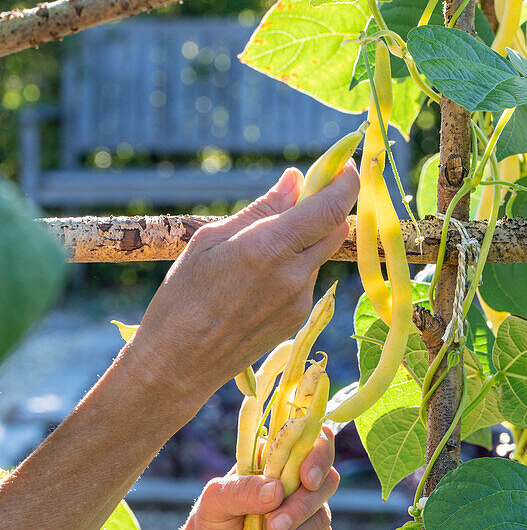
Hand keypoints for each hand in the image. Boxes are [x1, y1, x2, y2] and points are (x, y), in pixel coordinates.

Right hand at [124, 163, 358, 417]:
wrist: (178, 365)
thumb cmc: (182, 297)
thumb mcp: (210, 241)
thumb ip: (260, 210)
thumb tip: (293, 181)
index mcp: (268, 248)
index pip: (330, 208)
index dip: (344, 183)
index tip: (344, 165)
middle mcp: (293, 275)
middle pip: (336, 229)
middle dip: (329, 206)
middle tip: (306, 193)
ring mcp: (299, 300)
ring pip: (320, 254)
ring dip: (307, 238)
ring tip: (263, 244)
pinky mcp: (297, 318)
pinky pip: (307, 278)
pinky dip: (295, 265)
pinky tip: (258, 276)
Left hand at [176, 429, 337, 529]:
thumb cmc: (212, 522)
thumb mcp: (216, 499)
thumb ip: (242, 490)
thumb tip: (277, 490)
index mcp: (279, 462)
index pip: (315, 444)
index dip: (319, 457)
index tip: (306, 479)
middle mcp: (300, 485)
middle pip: (326, 483)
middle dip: (299, 509)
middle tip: (271, 527)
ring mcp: (310, 516)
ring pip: (321, 522)